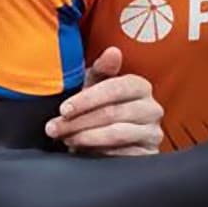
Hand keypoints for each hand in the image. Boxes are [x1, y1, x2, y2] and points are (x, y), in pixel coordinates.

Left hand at [44, 47, 163, 155]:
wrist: (107, 141)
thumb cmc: (99, 108)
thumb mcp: (95, 87)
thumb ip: (102, 69)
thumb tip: (113, 51)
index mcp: (139, 86)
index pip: (114, 88)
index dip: (86, 99)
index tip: (63, 110)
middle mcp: (151, 108)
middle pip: (112, 113)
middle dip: (78, 122)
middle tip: (54, 128)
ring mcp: (153, 133)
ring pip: (116, 134)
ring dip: (85, 137)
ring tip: (66, 139)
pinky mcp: (148, 154)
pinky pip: (123, 155)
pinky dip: (100, 153)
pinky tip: (84, 152)